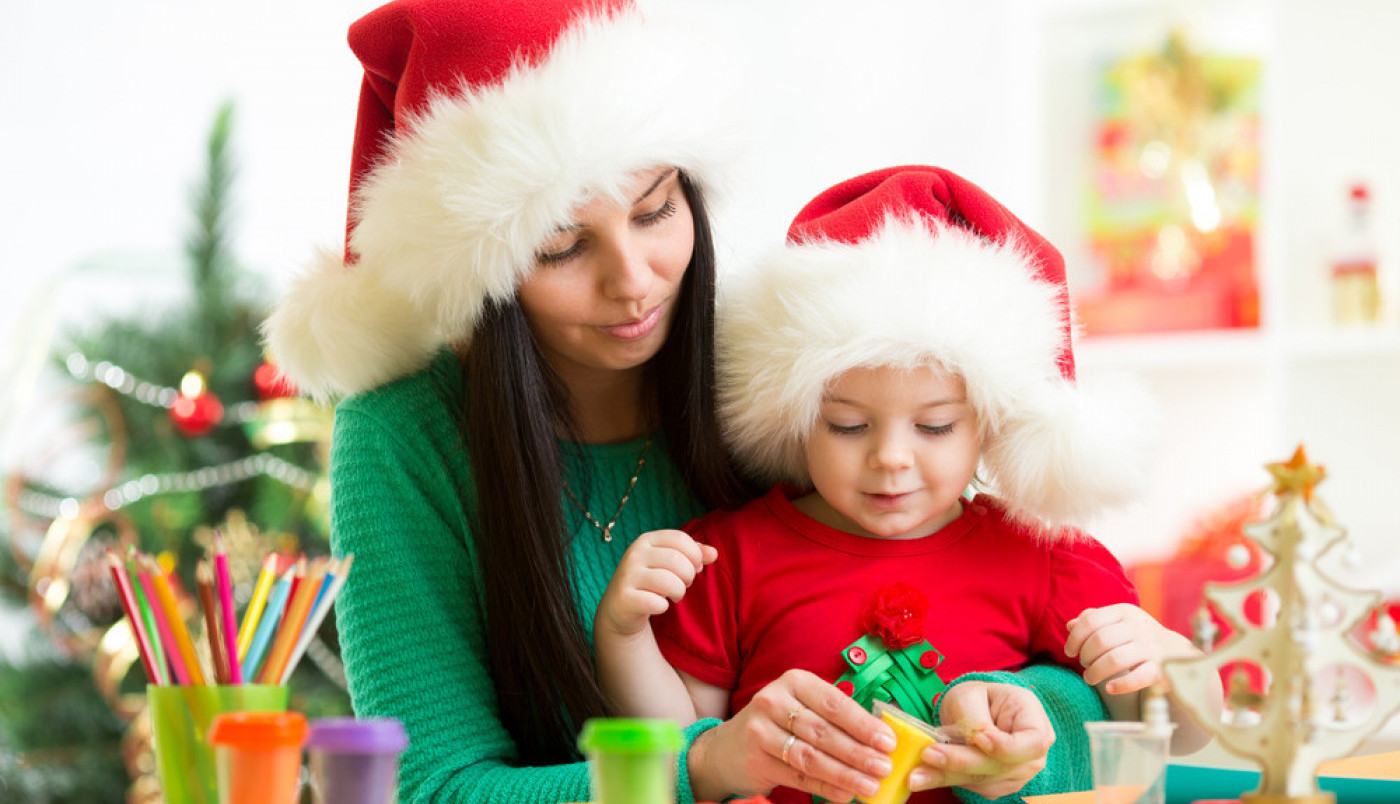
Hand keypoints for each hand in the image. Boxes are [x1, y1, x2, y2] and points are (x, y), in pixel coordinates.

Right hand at [596, 529, 715, 638]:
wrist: (620, 607)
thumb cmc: (652, 580)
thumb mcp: (670, 563)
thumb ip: (694, 554)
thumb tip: (714, 553)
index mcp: (646, 540)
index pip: (680, 539)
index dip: (695, 555)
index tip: (696, 567)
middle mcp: (634, 554)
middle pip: (676, 560)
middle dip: (689, 576)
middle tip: (685, 584)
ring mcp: (627, 576)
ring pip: (669, 582)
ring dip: (679, 592)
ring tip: (674, 595)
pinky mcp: (624, 598)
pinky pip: (656, 602)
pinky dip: (663, 606)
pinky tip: (658, 605)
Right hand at [688, 669, 896, 802]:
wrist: (727, 748)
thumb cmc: (779, 724)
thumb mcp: (802, 707)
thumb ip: (835, 716)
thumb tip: (881, 737)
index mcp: (794, 681)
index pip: (834, 703)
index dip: (863, 724)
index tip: (888, 742)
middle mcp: (774, 701)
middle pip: (824, 731)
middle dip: (859, 752)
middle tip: (884, 767)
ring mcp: (761, 731)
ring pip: (812, 756)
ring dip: (845, 774)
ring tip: (871, 786)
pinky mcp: (757, 759)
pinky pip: (799, 776)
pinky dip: (826, 787)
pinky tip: (846, 795)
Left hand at [909, 681, 1053, 799]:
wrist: (976, 710)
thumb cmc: (978, 698)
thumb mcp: (973, 695)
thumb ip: (975, 719)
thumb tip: (975, 740)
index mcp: (1034, 721)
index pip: (1032, 743)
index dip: (1006, 746)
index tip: (979, 738)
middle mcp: (1031, 753)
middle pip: (1002, 766)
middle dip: (962, 762)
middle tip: (929, 754)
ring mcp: (1016, 773)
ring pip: (983, 780)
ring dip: (948, 776)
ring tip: (917, 772)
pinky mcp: (996, 785)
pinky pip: (972, 786)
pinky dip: (947, 779)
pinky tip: (924, 774)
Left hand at [1065, 603, 1198, 694]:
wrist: (1178, 651)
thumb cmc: (1138, 636)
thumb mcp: (1119, 622)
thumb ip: (1094, 621)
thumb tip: (1070, 625)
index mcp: (1125, 612)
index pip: (1091, 621)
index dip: (1075, 638)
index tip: (1070, 651)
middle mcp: (1138, 626)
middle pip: (1100, 640)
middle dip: (1086, 656)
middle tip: (1085, 665)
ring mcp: (1151, 647)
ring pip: (1114, 659)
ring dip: (1096, 672)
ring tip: (1090, 678)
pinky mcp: (1160, 669)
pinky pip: (1138, 678)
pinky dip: (1120, 685)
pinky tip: (1110, 688)